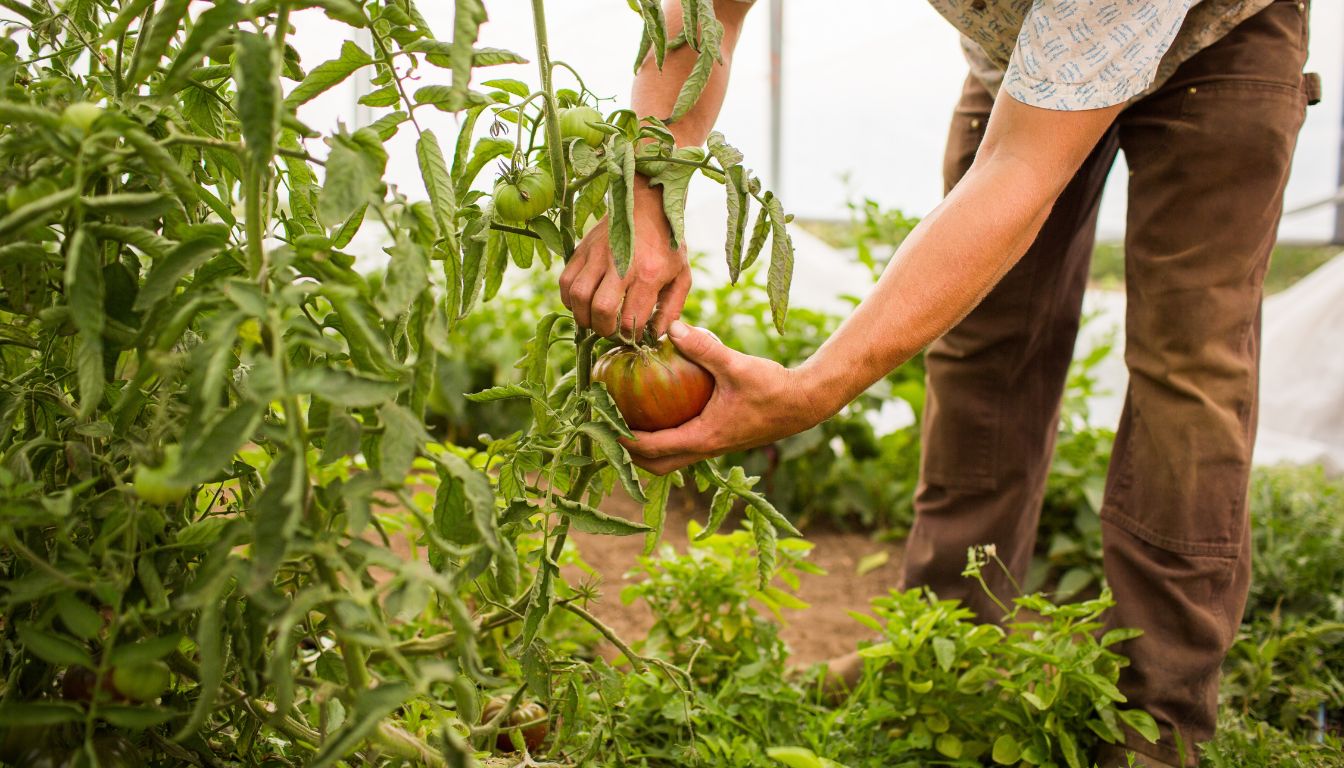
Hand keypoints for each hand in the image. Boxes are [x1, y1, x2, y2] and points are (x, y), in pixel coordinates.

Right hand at [559, 180, 690, 338]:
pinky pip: (565, 281)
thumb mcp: (682, 275)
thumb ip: (672, 308)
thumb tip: (657, 334)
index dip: (630, 335)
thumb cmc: (667, 243)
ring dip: (583, 316)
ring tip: (594, 319)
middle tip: (610, 330)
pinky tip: (581, 303)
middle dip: (603, 329)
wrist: (647, 203)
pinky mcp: (582, 249)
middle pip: (600, 309)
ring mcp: (597, 255)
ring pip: (577, 296)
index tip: (632, 335)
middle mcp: (620, 264)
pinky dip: (568, 299)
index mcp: (648, 274)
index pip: (631, 318)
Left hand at [621, 321, 828, 474]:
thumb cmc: (773, 387)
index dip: (622, 439)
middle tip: (607, 427)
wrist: (805, 403)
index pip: (651, 449)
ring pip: (670, 459)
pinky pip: (683, 445)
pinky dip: (665, 436)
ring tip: (626, 421)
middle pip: (656, 465)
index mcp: (703, 438)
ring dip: (646, 449)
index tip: (599, 424)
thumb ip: (704, 347)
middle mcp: (704, 448)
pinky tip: (659, 408)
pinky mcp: (719, 438)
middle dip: (628, 454)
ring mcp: (712, 446)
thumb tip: (670, 327)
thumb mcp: (737, 364)